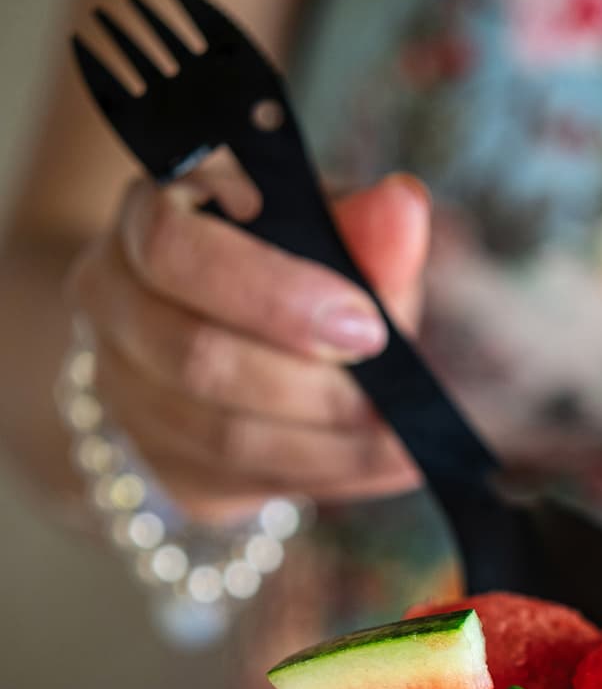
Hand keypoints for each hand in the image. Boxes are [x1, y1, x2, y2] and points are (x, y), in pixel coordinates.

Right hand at [65, 169, 430, 519]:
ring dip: (326, 447)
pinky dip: (322, 477)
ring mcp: (122, 384)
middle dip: (312, 388)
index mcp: (150, 216)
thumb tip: (402, 205)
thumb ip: (367, 231)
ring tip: (401, 444)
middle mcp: (112, 298)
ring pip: (220, 436)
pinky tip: (377, 466)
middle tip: (393, 402)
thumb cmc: (297, 265)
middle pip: (198, 358)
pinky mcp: (155, 456)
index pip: (174, 250)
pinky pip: (239, 483)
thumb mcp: (338, 239)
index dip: (273, 295)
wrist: (258, 331)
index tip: (367, 329)